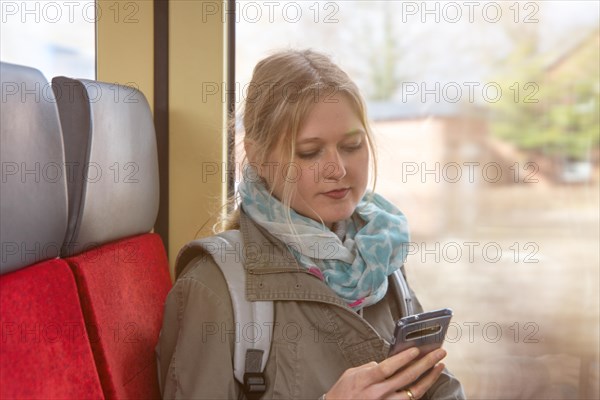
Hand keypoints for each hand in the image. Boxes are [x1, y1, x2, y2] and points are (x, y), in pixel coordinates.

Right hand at [325, 347, 446, 399]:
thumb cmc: (342, 393)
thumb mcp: (350, 375)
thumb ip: (369, 367)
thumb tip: (385, 364)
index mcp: (366, 380)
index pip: (388, 368)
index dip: (403, 359)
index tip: (416, 349)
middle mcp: (378, 393)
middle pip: (406, 377)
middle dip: (425, 363)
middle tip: (439, 352)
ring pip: (414, 392)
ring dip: (429, 378)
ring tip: (439, 366)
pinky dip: (421, 390)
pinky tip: (428, 382)